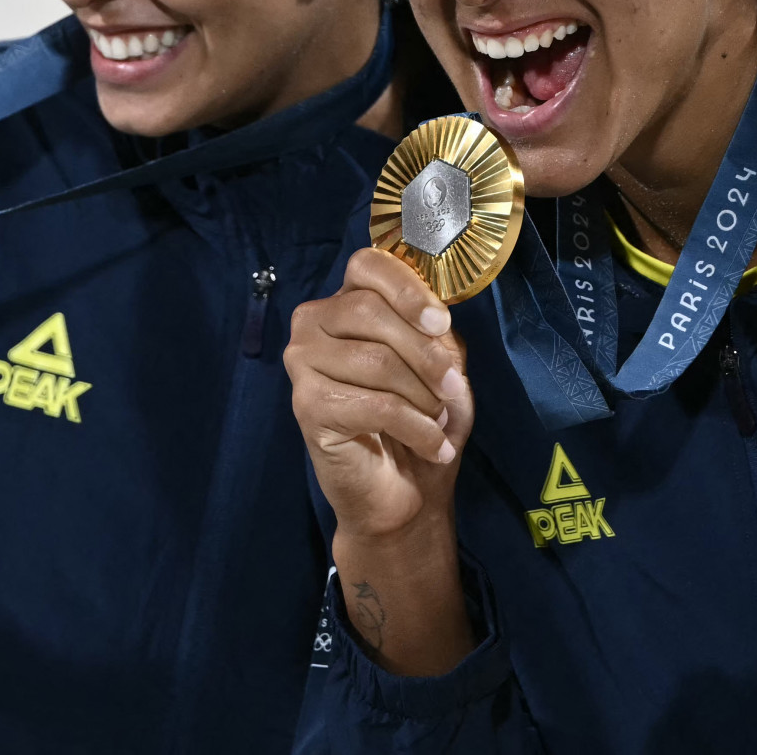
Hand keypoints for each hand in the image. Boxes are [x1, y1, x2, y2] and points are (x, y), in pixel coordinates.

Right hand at [285, 247, 473, 542]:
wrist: (402, 492)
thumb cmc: (421, 420)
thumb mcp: (440, 367)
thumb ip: (434, 334)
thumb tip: (435, 320)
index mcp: (345, 302)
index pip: (366, 265)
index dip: (406, 288)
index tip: (440, 324)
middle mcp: (313, 323)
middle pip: (371, 311)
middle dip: (425, 353)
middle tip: (454, 389)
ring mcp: (302, 362)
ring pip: (376, 360)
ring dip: (424, 396)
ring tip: (440, 421)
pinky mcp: (306, 405)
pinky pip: (374, 405)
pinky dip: (417, 428)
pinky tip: (433, 446)